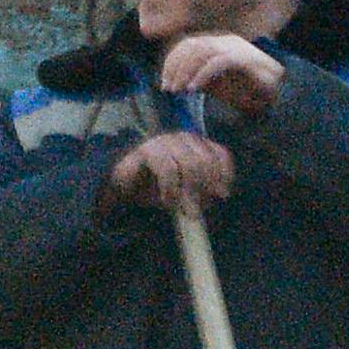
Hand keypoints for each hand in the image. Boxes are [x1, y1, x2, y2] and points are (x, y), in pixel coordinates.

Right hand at [102, 131, 236, 214]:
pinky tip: (168, 202)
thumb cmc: (157, 188)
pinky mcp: (148, 149)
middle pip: (206, 161)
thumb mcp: (186, 191)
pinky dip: (171, 189)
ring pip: (190, 164)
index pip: (220, 154)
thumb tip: (220, 196)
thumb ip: (203, 190)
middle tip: (198, 209)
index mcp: (197, 145)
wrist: (123, 187)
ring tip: (185, 210)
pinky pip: (168, 169)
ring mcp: (166, 141)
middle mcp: (184, 138)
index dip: (225, 175)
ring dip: (190, 192)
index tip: (222, 195)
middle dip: (205, 188)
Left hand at [158, 31, 286, 118]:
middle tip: (168, 89)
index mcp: (218, 43)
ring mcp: (236, 47)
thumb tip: (174, 81)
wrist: (278, 94)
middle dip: (175, 67)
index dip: (171, 63)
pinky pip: (218, 62)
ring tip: (179, 90)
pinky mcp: (245, 58)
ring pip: (202, 51)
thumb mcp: (216, 84)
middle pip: (191, 46)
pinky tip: (195, 89)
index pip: (187, 45)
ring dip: (186, 71)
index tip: (164, 83)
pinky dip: (203, 75)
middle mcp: (225, 41)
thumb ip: (197, 78)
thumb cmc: (246, 90)